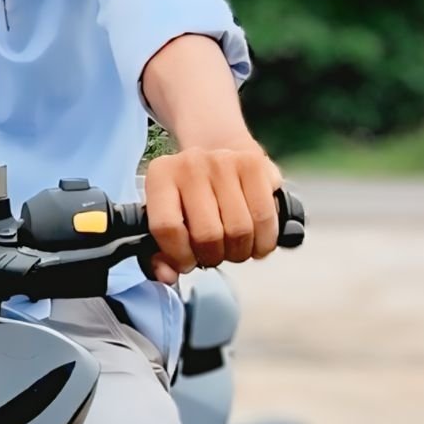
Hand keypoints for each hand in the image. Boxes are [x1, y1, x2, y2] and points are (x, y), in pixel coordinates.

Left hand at [143, 139, 280, 284]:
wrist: (219, 147)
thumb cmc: (192, 192)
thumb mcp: (167, 215)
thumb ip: (159, 253)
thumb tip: (166, 276)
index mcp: (161, 176)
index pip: (167, 227)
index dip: (180, 256)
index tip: (187, 262)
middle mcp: (191, 165)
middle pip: (208, 234)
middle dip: (213, 256)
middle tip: (214, 253)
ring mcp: (225, 162)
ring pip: (239, 230)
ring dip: (239, 251)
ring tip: (234, 246)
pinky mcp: (255, 165)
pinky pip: (264, 219)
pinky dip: (263, 241)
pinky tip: (255, 240)